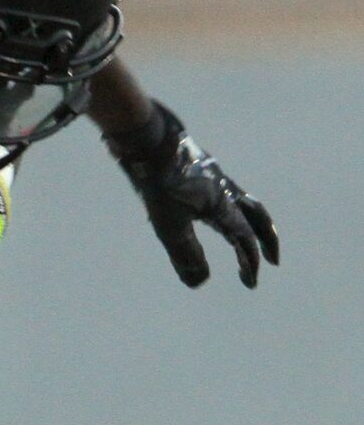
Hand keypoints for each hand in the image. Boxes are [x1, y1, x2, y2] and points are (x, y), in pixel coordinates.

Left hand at [106, 101, 279, 287]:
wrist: (150, 141)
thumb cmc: (158, 183)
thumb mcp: (169, 224)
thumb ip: (186, 254)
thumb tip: (200, 283)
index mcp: (222, 205)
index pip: (244, 238)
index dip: (249, 263)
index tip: (251, 283)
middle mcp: (226, 191)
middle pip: (257, 218)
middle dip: (267, 241)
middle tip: (273, 261)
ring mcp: (217, 179)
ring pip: (246, 203)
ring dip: (254, 224)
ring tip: (251, 238)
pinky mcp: (204, 171)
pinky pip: (230, 193)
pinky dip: (235, 209)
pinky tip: (219, 213)